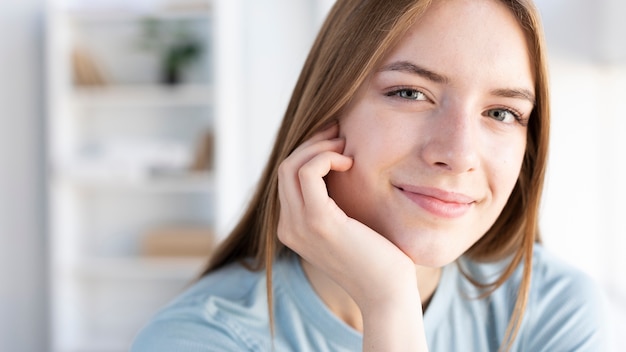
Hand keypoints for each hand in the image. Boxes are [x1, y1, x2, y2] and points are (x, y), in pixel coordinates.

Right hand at [277, 123, 428, 350]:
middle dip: (312, 143)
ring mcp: (298, 226)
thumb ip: (335, 202)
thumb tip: (340, 164)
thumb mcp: (349, 225)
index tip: (336, 142)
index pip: (288, 178)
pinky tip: (349, 162)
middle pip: (285, 167)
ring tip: (345, 148)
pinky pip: (308, 172)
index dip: (309, 153)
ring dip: (319, 147)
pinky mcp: (317, 221)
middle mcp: (288, 227)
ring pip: (291, 165)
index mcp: (292, 228)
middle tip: (340, 134)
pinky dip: (326, 157)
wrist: (387, 292)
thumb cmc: (377, 258)